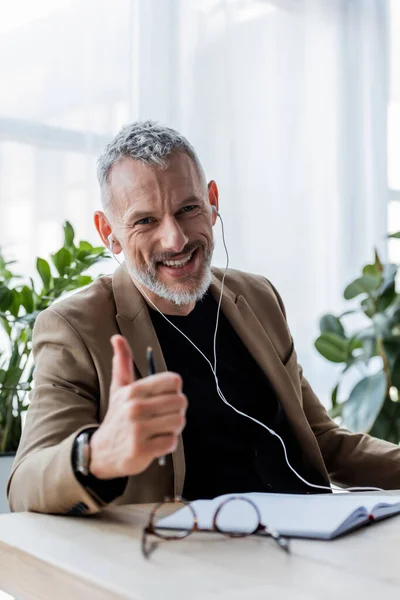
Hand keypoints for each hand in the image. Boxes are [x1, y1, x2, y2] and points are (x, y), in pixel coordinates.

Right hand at [89, 335, 186, 479]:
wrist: (101, 452)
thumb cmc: (117, 416)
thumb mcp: (118, 388)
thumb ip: (122, 362)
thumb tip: (117, 337)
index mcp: (133, 390)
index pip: (174, 381)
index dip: (174, 391)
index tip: (164, 399)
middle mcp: (135, 407)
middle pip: (180, 401)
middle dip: (177, 411)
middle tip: (164, 417)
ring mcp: (138, 429)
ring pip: (178, 422)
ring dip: (174, 428)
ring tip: (161, 429)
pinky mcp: (142, 450)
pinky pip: (172, 442)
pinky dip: (168, 444)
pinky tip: (155, 443)